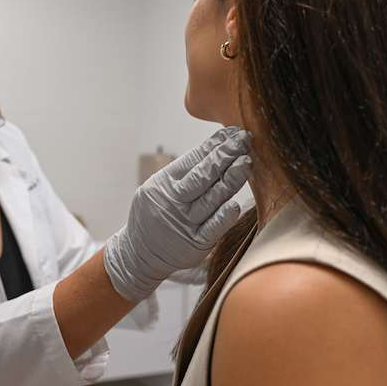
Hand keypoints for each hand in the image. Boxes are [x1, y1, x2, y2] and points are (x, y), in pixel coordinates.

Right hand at [104, 127, 252, 300]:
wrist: (139, 253)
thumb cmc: (155, 214)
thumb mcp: (158, 188)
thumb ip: (184, 172)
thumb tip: (219, 146)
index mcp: (164, 183)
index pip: (193, 158)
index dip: (215, 144)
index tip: (234, 132)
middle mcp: (173, 201)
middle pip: (203, 175)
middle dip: (226, 155)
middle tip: (245, 139)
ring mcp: (184, 224)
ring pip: (211, 199)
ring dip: (231, 179)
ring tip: (247, 162)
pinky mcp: (194, 245)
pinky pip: (212, 229)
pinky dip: (223, 217)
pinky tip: (235, 205)